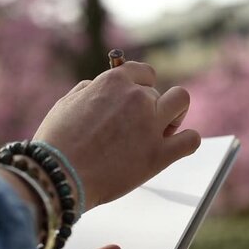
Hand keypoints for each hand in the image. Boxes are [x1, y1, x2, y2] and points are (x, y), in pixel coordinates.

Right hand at [34, 62, 200, 209]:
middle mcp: (137, 98)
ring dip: (175, 113)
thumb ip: (88, 90)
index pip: (143, 72)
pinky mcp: (159, 155)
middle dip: (149, 108)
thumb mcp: (66, 103)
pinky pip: (191, 140)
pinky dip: (186, 142)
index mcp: (114, 81)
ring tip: (164, 129)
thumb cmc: (57, 143)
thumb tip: (98, 86)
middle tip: (136, 128)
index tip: (137, 99)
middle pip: (157, 93)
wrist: (59, 176)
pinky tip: (174, 148)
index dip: (141, 86)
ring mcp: (151, 125)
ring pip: (182, 101)